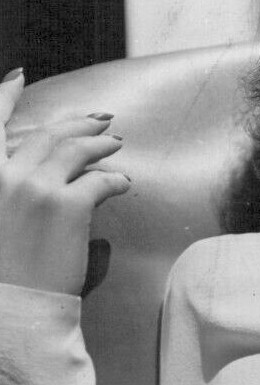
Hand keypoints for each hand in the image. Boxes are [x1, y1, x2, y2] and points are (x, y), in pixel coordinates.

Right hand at [0, 69, 130, 294]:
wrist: (14, 309)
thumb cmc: (2, 275)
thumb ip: (7, 188)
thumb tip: (34, 174)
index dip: (3, 96)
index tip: (18, 76)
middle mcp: (5, 176)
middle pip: (46, 135)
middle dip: (76, 123)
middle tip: (99, 121)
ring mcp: (37, 188)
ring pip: (76, 150)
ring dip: (100, 144)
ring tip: (116, 144)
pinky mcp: (69, 207)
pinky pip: (101, 180)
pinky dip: (115, 179)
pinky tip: (123, 184)